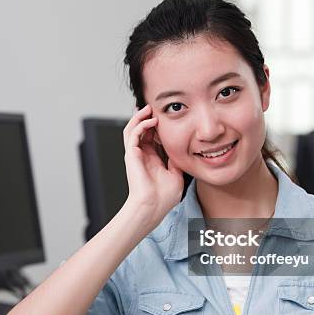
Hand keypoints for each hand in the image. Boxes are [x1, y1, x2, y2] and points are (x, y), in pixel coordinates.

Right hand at [122, 104, 183, 225]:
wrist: (153, 207)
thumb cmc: (164, 197)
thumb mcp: (176, 174)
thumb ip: (176, 161)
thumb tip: (182, 149)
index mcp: (152, 159)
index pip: (152, 136)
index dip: (157, 125)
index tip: (167, 116)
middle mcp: (142, 155)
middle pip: (141, 130)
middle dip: (147, 117)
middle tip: (156, 107)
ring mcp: (135, 154)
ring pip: (132, 128)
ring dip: (140, 117)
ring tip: (149, 108)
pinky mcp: (131, 155)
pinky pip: (132, 134)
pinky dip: (140, 125)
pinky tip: (151, 121)